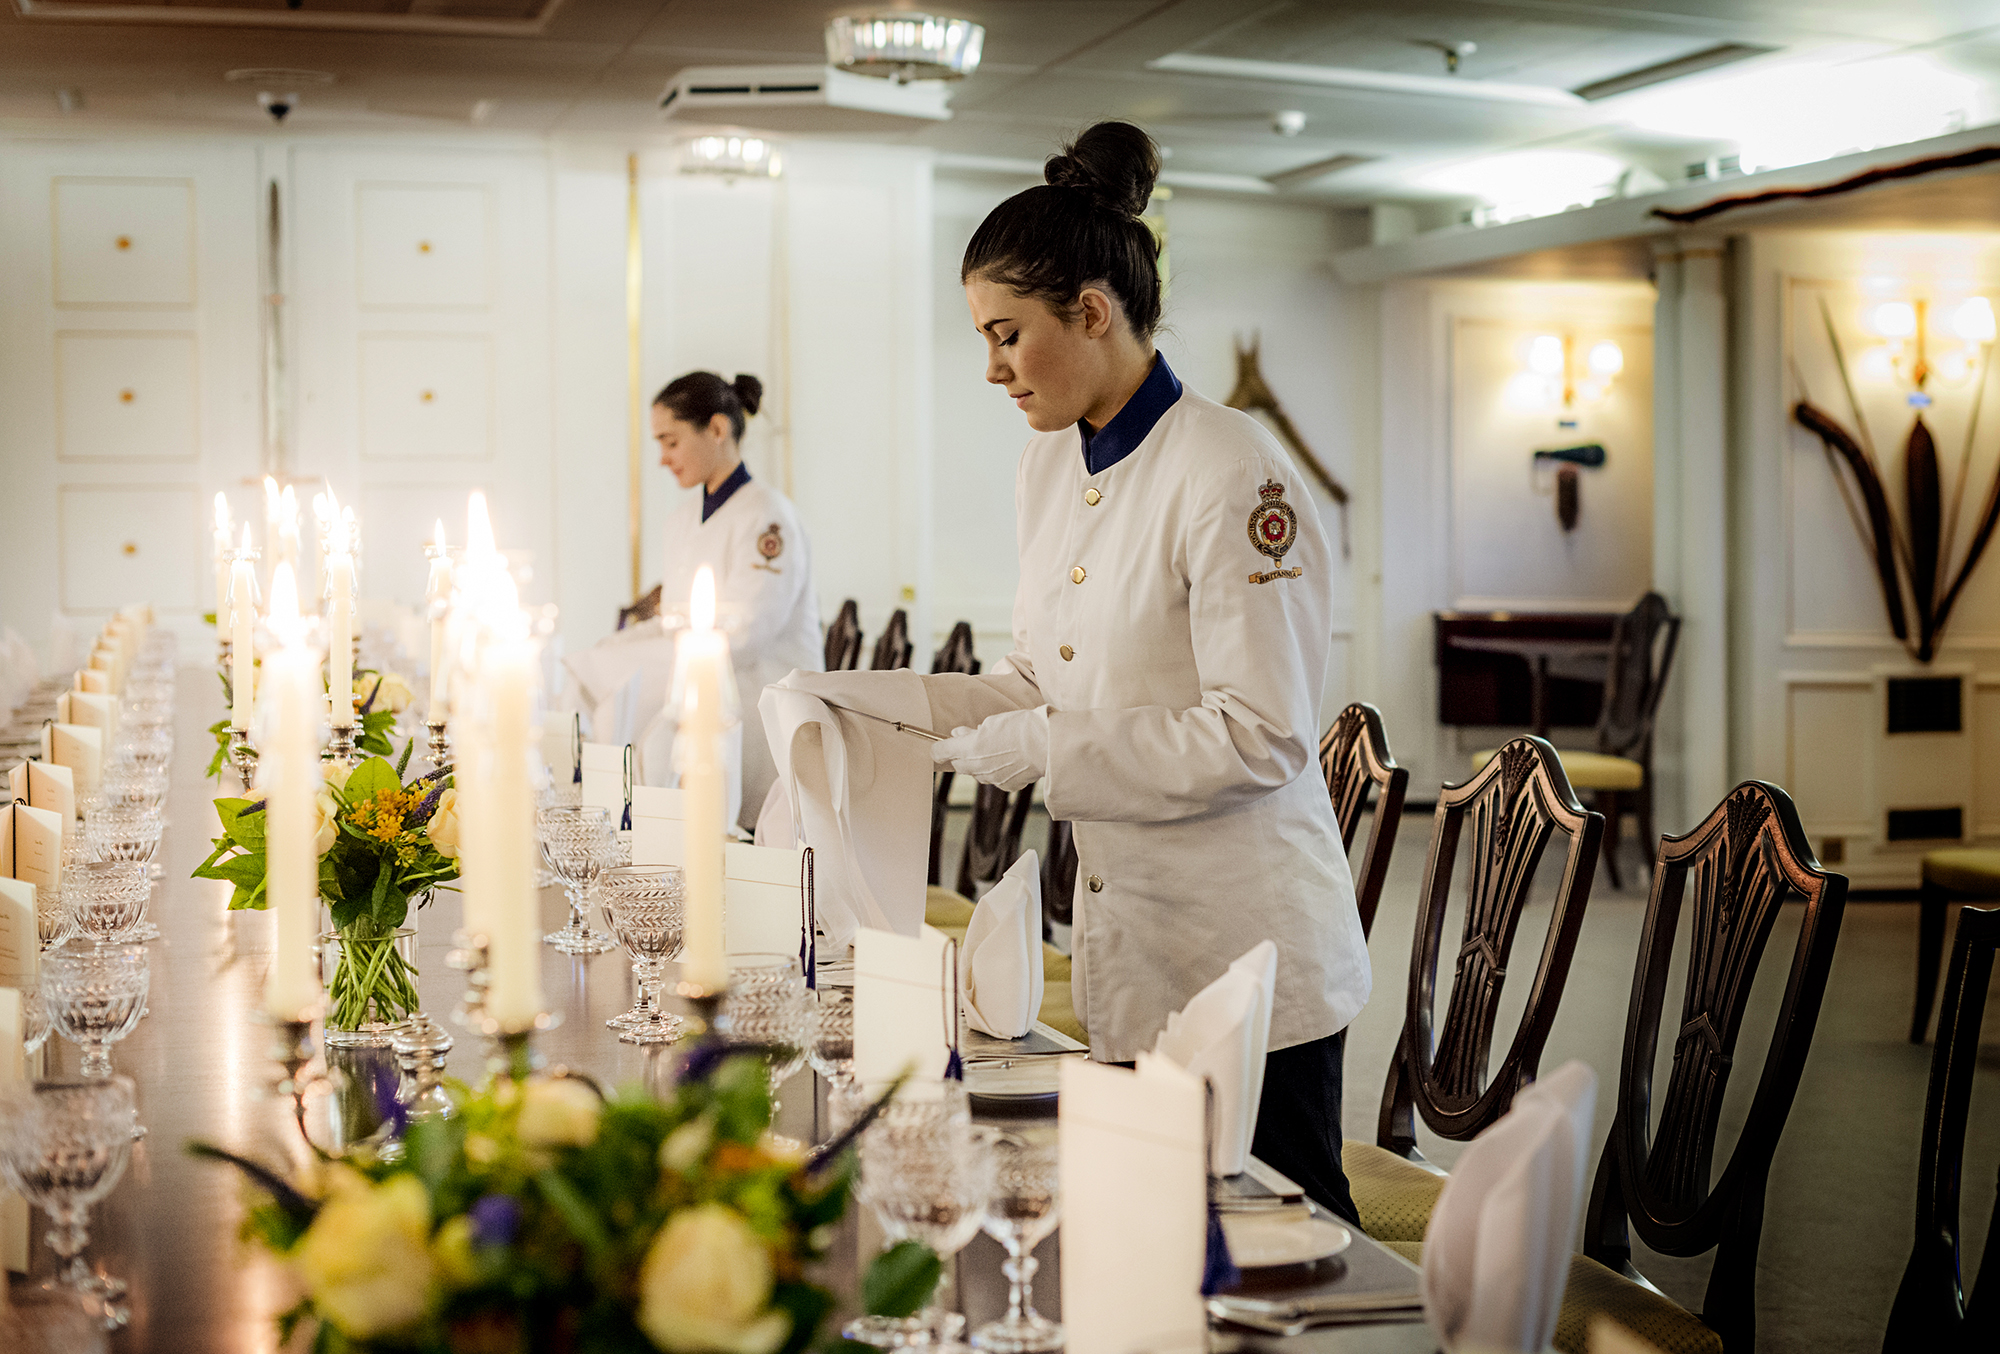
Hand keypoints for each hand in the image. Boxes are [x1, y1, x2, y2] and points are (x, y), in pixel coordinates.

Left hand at [931, 706, 1048, 791]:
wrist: (1048, 745)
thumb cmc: (1022, 727)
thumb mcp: (993, 722)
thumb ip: (971, 732)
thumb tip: (958, 734)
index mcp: (971, 748)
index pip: (942, 751)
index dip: (938, 748)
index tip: (938, 746)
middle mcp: (978, 767)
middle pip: (959, 764)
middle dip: (961, 754)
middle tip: (970, 739)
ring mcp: (992, 779)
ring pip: (976, 772)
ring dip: (978, 763)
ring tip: (994, 748)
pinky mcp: (1007, 785)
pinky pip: (994, 778)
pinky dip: (996, 770)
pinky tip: (1008, 759)